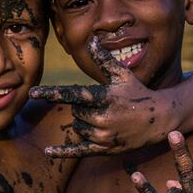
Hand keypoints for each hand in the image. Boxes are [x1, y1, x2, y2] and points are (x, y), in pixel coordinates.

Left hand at [30, 36, 175, 157]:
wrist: (160, 119)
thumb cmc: (138, 92)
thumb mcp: (122, 75)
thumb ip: (104, 59)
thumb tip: (91, 40)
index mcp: (104, 98)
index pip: (72, 94)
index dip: (51, 93)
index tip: (32, 92)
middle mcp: (102, 118)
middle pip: (75, 112)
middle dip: (83, 108)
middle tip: (102, 105)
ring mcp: (103, 136)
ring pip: (78, 128)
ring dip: (85, 123)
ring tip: (107, 118)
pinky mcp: (104, 149)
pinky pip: (78, 151)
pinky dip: (63, 152)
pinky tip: (48, 152)